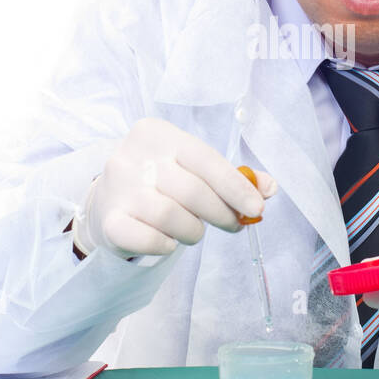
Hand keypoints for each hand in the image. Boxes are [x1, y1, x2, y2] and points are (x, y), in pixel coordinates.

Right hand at [73, 119, 276, 258]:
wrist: (108, 204)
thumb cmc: (160, 182)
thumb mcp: (193, 169)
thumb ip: (232, 176)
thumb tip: (270, 188)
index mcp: (156, 133)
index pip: (205, 159)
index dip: (236, 186)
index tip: (257, 208)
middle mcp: (132, 155)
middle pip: (192, 190)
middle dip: (221, 213)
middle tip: (233, 225)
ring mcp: (117, 188)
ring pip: (172, 217)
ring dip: (194, 231)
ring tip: (194, 231)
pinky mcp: (109, 221)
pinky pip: (151, 240)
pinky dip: (168, 245)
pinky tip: (169, 240)